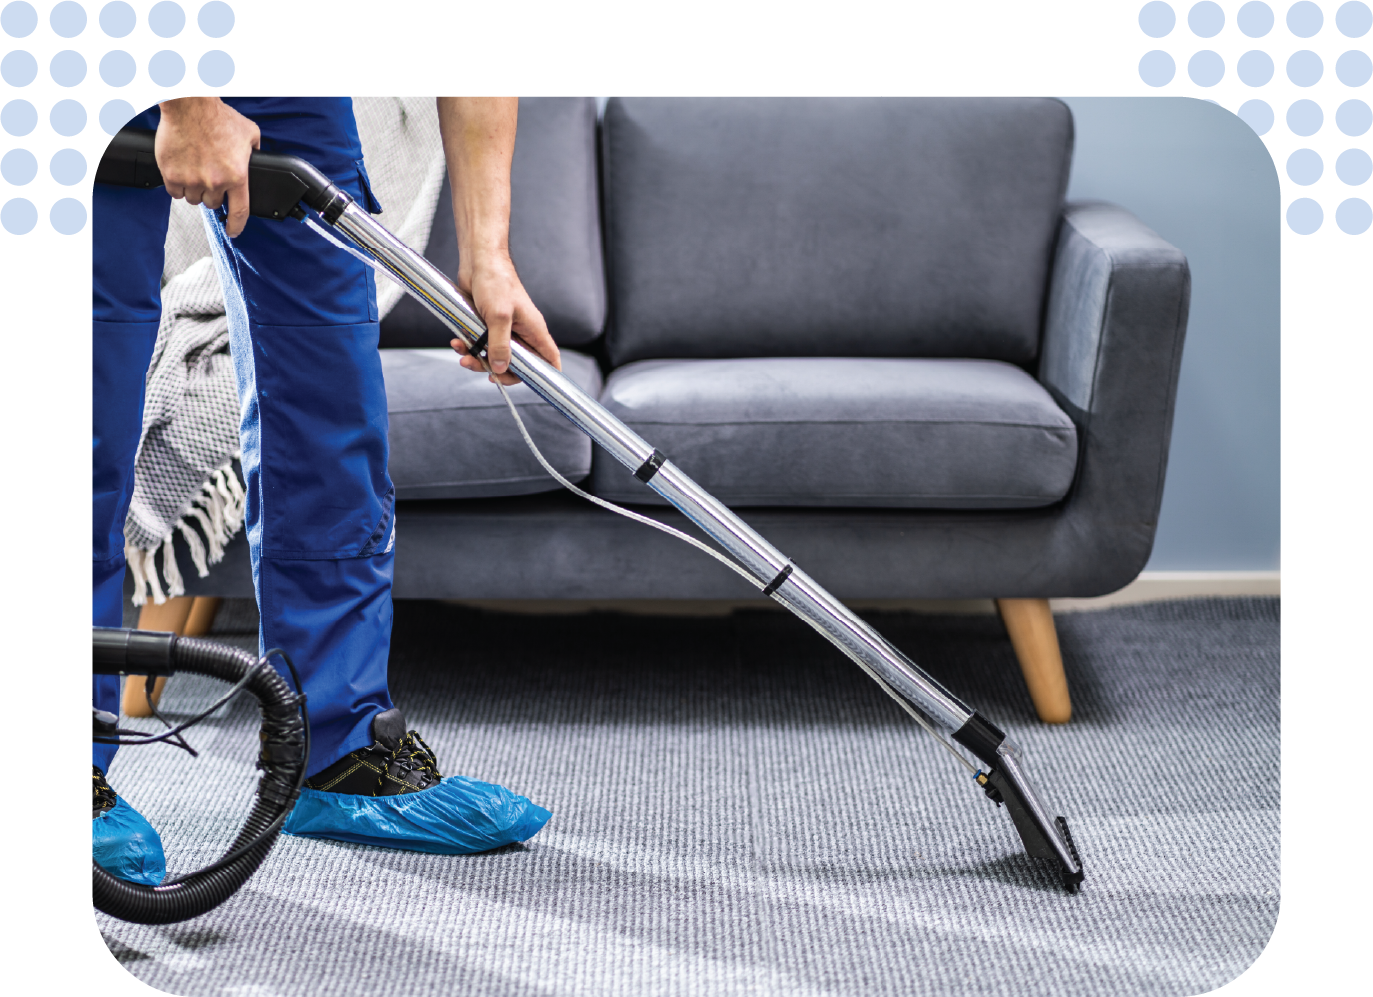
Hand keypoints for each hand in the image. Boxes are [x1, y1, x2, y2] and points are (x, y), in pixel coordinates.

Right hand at [155, 97, 259, 236]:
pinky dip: (177, 185)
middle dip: (212, 194)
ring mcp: (192, 180)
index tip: (233, 232)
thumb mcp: (250, 133)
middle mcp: (215, 182)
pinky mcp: (172, 174)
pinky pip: (174, 192)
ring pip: (193, 199)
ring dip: (194, 190)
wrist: (189, 105)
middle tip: (209, 177)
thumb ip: (255, 150)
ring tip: (195, 171)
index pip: (239, 212)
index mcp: (237, 176)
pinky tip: (181, 171)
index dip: (236, 226)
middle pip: (212, 204)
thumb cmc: (218, 116)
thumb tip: (257, 157)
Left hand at [451, 253, 560, 385]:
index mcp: (533, 330)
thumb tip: (500, 368)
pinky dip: (468, 347)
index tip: (534, 386)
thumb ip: (500, 345)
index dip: (547, 375)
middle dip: (498, 371)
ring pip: (495, 357)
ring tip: (463, 354)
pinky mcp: (487, 326)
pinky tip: (458, 341)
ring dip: (477, 359)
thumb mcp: (499, 316)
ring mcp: (504, 330)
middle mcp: (521, 333)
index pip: (549, 359)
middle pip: (517, 365)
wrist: (478, 261)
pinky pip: (480, 345)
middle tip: (482, 370)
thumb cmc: (496, 280)